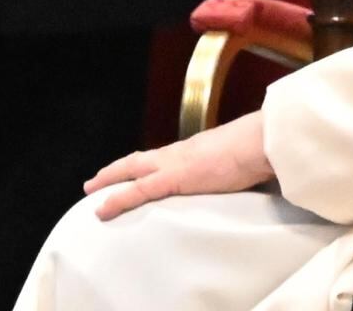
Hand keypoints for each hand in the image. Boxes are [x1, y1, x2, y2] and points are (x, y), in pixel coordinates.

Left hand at [85, 113, 270, 219]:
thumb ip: (227, 166)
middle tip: (96, 181)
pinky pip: (138, 190)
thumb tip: (233, 175)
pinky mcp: (174, 177)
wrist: (259, 142)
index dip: (143, 163)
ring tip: (92, 190)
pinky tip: (103, 208)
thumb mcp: (235, 158)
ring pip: (132, 170)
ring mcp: (174, 163)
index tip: (130, 170)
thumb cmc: (255, 150)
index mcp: (194, 149)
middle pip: (139, 160)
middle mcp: (179, 152)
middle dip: (117, 170)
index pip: (161, 156)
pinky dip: (118, 199)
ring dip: (110, 179)